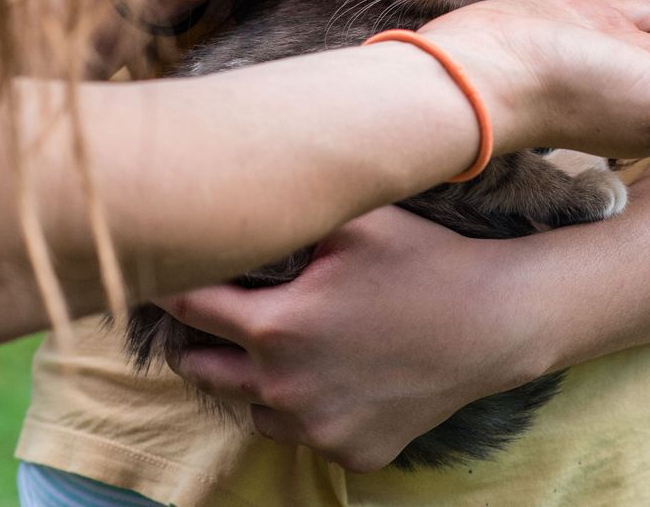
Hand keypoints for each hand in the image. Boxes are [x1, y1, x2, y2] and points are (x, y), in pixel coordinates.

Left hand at [159, 208, 521, 471]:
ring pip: (251, 406)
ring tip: (274, 341)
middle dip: (196, 340)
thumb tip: (239, 196)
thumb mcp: (355, 222)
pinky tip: (329, 370)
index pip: (190, 307)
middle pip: (201, 368)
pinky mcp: (351, 452)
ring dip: (250, 377)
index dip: (169, 284)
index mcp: (277, 327)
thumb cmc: (423, 260)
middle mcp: (284, 388)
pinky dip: (304, 406)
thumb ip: (291, 215)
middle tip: (209, 312)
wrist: (493, 322)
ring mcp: (318, 429)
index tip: (156, 270)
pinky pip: (303, 432)